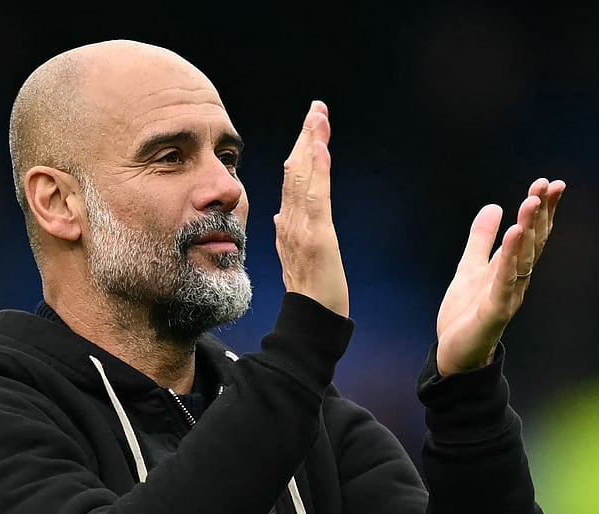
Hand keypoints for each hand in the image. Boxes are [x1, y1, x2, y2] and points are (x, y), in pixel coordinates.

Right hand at [273, 101, 349, 317]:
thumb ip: (286, 234)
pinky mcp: (317, 237)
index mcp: (287, 223)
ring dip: (312, 143)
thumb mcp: (294, 258)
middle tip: (316, 107)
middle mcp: (290, 221)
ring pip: (304, 177)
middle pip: (296, 170)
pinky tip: (319, 147)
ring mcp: (302, 227)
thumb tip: (279, 216)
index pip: (293, 179)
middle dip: (306, 136)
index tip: (310, 124)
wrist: (311, 321)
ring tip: (318, 116)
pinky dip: (318, 170)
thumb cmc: (309, 294)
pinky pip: (316, 197)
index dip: (301, 150)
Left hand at [435, 178, 565, 374]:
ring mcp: (508, 295)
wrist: (454, 356)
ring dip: (528, 229)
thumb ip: (481, 240)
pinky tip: (514, 236)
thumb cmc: (465, 315)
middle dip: (540, 213)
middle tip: (547, 185)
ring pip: (523, 259)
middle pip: (533, 242)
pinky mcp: (495, 311)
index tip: (549, 183)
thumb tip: (493, 206)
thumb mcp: (470, 268)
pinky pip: (505, 281)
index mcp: (511, 268)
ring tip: (530, 202)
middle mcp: (516, 280)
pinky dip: (511, 258)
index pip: (532, 234)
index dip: (541, 210)